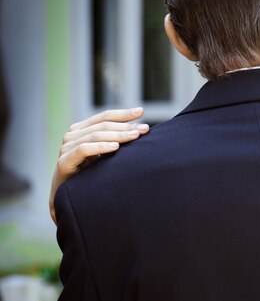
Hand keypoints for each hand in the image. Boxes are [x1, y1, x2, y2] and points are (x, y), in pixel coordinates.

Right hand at [49, 108, 149, 224]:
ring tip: (135, 137)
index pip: (104, 117)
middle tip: (144, 129)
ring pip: (95, 135)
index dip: (123, 114)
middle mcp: (72, 136)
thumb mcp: (104, 155)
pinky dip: (100, 146)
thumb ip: (115, 141)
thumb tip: (142, 130)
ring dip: (118, 135)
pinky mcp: (63, 162)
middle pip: (103, 125)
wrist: (69, 200)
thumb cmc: (90, 175)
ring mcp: (66, 148)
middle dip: (126, 126)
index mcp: (81, 130)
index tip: (141, 111)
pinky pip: (83, 150)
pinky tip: (116, 147)